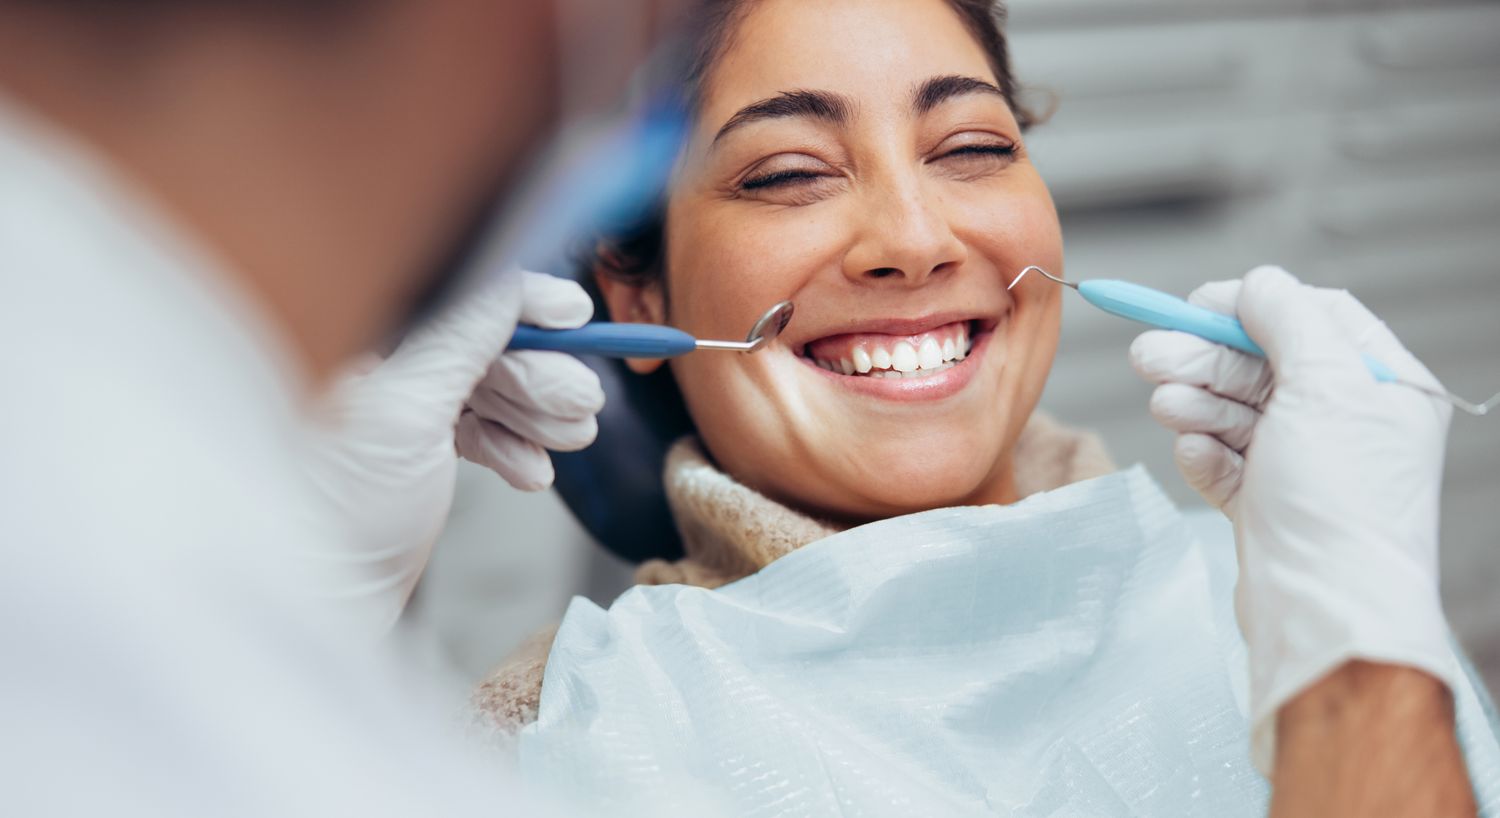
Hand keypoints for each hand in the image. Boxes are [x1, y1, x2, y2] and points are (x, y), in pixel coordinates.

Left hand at [301, 271, 603, 634]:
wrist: (319, 601)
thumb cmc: (335, 511)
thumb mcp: (406, 409)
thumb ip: (460, 337)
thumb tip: (512, 283)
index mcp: (362, 335)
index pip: (459, 295)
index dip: (524, 304)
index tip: (577, 316)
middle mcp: (381, 363)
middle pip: (486, 344)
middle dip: (541, 376)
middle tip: (583, 403)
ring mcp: (401, 409)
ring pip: (491, 390)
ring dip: (538, 415)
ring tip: (569, 439)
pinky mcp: (417, 452)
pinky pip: (481, 432)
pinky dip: (513, 450)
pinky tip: (532, 473)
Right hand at [1128, 265, 1457, 771]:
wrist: (1323, 613)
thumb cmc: (1340, 504)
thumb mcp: (1325, 385)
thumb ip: (1288, 319)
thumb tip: (1258, 284)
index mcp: (1384, 387)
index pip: (1315, 318)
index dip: (1252, 306)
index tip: (1196, 306)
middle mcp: (1348, 423)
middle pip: (1263, 365)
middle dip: (1204, 357)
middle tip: (1147, 354)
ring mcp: (1305, 467)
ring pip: (1237, 412)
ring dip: (1197, 401)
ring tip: (1164, 401)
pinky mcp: (1267, 506)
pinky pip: (1225, 462)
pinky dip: (1205, 453)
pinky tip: (1193, 452)